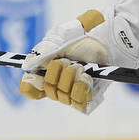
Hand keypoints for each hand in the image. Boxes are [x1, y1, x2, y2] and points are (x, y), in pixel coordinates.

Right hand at [18, 9, 138, 113]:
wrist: (112, 37)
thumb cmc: (88, 35)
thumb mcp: (61, 37)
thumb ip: (43, 51)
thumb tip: (26, 65)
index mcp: (49, 68)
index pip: (32, 88)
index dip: (30, 87)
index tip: (34, 78)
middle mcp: (61, 81)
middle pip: (48, 92)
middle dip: (56, 75)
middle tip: (68, 61)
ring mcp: (76, 89)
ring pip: (63, 98)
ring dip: (70, 80)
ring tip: (81, 67)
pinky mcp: (91, 94)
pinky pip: (79, 104)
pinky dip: (81, 90)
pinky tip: (87, 78)